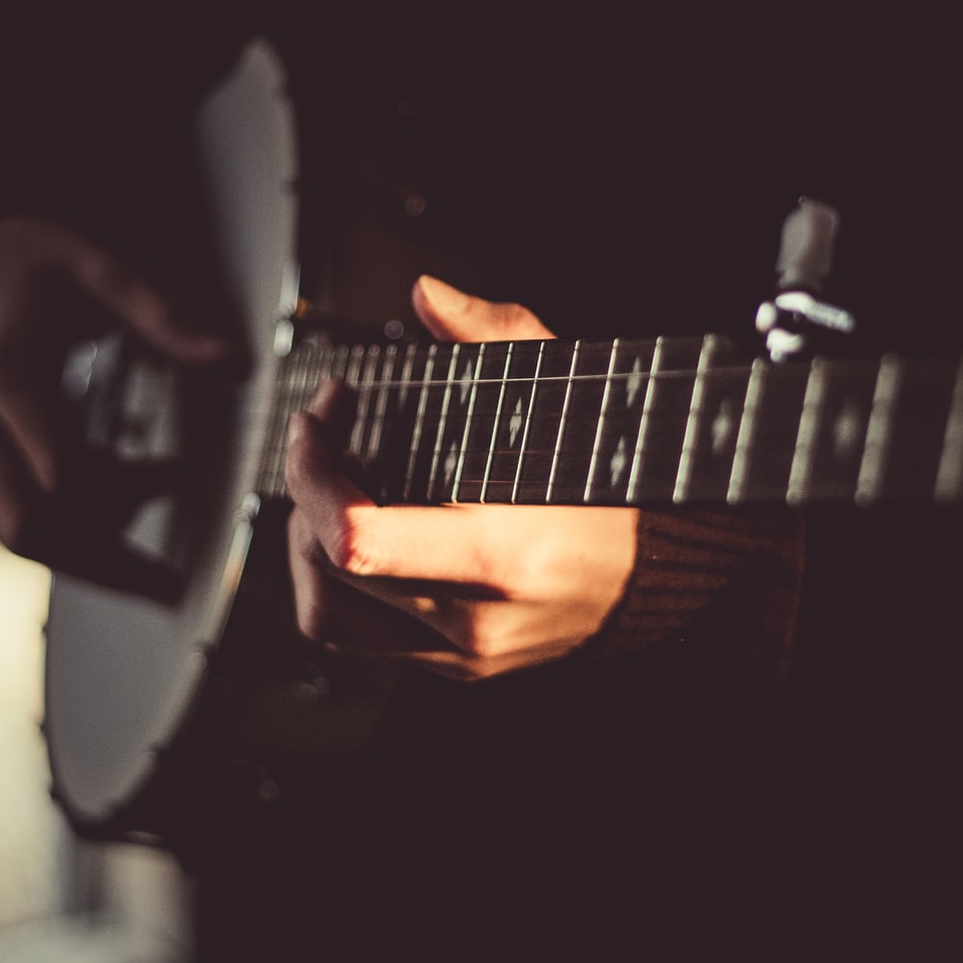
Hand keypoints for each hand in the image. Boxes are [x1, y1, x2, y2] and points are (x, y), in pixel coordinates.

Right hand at [0, 217, 229, 547]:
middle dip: (107, 528)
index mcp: (2, 367)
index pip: (60, 470)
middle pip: (33, 520)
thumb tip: (237, 363)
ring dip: (88, 550)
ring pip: (17, 535)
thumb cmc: (33, 263)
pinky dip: (63, 537)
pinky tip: (109, 531)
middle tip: (162, 499)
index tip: (179, 471)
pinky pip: (5, 521)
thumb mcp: (105, 272)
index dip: (129, 486)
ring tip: (148, 550)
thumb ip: (169, 321)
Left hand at [284, 276, 639, 679]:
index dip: (313, 473)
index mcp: (499, 556)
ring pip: (325, 613)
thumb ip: (493, 334)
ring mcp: (461, 652)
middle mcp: (475, 618)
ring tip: (331, 488)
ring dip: (306, 543)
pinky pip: (357, 637)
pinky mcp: (454, 666)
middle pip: (328, 565)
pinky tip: (358, 531)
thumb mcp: (560, 388)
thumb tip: (427, 295)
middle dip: (307, 484)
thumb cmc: (606, 475)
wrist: (656, 570)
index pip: (356, 538)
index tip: (321, 420)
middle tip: (327, 430)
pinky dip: (336, 582)